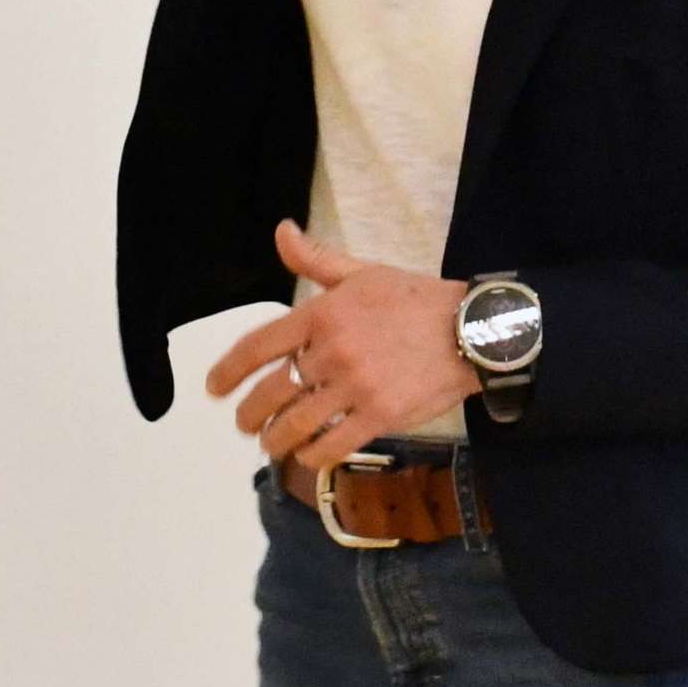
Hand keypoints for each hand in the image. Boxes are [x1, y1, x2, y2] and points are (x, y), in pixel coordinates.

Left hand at [205, 218, 477, 478]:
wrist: (472, 329)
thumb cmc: (416, 299)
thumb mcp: (364, 272)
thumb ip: (317, 259)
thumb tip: (281, 231)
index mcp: (323, 313)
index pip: (258, 345)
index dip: (228, 371)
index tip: (214, 390)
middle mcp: (333, 350)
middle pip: (270, 393)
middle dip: (249, 415)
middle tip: (246, 425)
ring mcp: (356, 385)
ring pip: (295, 425)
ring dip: (275, 440)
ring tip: (273, 444)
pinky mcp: (380, 415)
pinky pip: (332, 446)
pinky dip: (312, 455)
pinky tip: (308, 454)